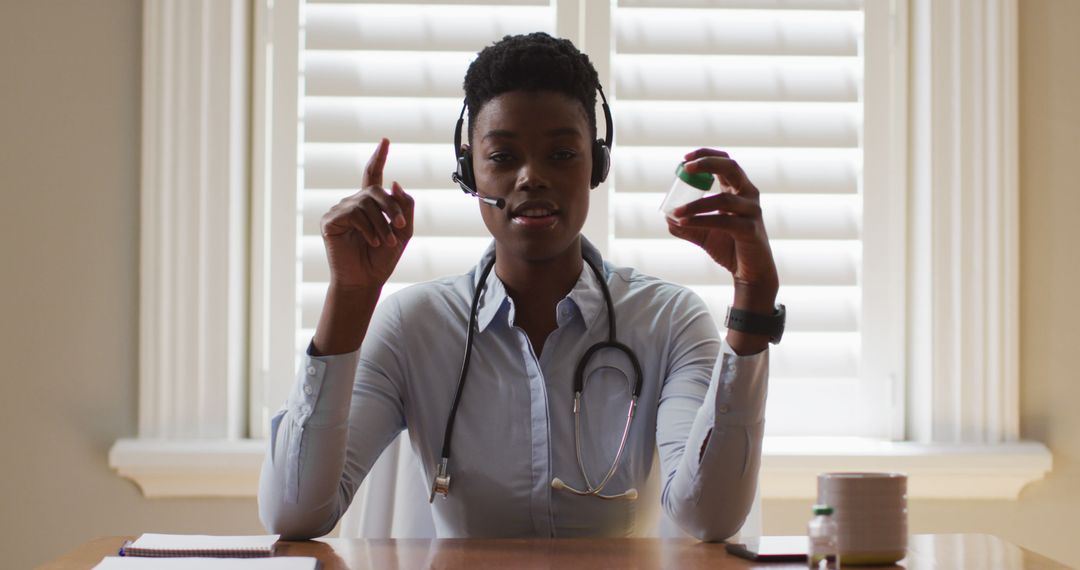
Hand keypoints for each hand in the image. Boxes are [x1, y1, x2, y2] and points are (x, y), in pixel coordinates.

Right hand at [320, 138, 414, 288]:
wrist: (365, 280)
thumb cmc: (382, 258)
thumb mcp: (403, 231)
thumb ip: (404, 206)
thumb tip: (394, 182)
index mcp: (370, 204)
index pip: (373, 175)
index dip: (378, 157)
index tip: (385, 140)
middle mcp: (353, 203)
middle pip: (375, 190)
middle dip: (391, 207)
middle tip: (401, 225)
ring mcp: (340, 210)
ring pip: (366, 203)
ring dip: (381, 224)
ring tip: (385, 242)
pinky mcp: (329, 221)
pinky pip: (353, 214)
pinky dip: (367, 228)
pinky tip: (371, 242)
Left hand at [668, 148, 778, 309]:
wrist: (750, 274)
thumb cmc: (729, 247)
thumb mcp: (702, 233)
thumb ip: (685, 223)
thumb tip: (667, 215)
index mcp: (738, 189)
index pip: (725, 162)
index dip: (706, 155)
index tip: (685, 159)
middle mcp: (748, 195)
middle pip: (731, 168)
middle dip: (708, 163)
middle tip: (686, 167)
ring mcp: (752, 211)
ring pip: (723, 199)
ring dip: (696, 205)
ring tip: (676, 212)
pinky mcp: (751, 230)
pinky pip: (724, 222)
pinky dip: (702, 220)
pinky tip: (685, 222)